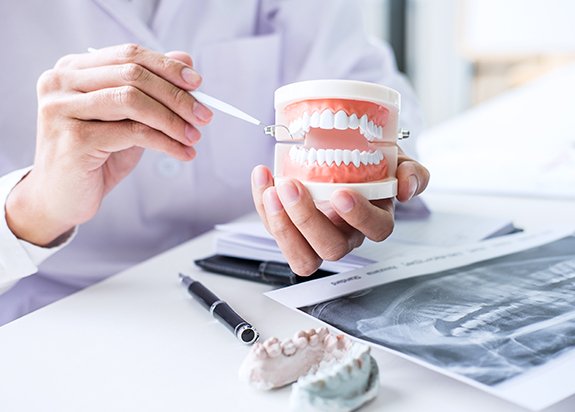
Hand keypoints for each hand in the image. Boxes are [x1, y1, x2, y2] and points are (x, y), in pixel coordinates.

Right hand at [6, 44, 212, 245]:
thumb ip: (150, 91)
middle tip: (204, 115)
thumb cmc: (94, 156)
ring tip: (194, 136)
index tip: (198, 84)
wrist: (61, 198)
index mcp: (72, 69)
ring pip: (133, 100)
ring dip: (172, 120)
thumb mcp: (127, 119)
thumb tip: (186, 61)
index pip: (129, 55)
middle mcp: (61, 82)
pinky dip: (165, 142)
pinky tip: (182, 153)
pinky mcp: (73, 138)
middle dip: (176, 96)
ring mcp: (62, 108)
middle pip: (133, 75)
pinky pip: (132, 133)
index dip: (167, 66)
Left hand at [251, 150, 429, 275]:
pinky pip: (276, 231)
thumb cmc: (370, 163)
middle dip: (308, 220)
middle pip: (331, 248)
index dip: (359, 217)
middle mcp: (347, 235)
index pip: (376, 229)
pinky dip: (263, 207)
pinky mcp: (291, 232)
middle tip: (292, 187)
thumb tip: (406, 186)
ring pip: (301, 256)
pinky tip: (262, 176)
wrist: (342, 154)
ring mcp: (316, 238)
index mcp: (375, 218)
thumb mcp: (395, 159)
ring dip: (282, 226)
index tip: (341, 193)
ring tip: (271, 190)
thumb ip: (410, 171)